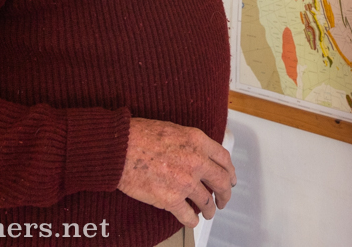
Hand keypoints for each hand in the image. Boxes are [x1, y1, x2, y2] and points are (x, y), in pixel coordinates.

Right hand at [117, 118, 236, 224]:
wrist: (120, 148)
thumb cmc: (140, 135)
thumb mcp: (175, 130)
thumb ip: (192, 144)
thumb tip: (199, 155)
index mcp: (198, 141)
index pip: (224, 159)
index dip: (230, 171)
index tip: (231, 177)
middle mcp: (196, 161)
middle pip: (222, 181)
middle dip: (225, 193)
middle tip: (224, 199)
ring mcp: (185, 182)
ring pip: (206, 201)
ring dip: (209, 209)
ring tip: (208, 212)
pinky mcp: (170, 199)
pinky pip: (188, 215)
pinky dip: (192, 220)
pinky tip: (192, 220)